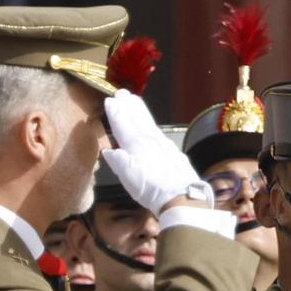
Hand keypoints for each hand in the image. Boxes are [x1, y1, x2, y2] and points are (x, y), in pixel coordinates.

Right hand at [100, 90, 212, 216]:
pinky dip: (152, 125)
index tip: (110, 100)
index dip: (116, 113)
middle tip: (123, 93)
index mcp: (137, 143)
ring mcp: (165, 145)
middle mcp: (151, 140)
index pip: (123, 124)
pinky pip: (159, 132)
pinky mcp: (174, 153)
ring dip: (141, 111)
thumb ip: (118, 161)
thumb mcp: (128, 177)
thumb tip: (108, 150)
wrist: (182, 197)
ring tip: (135, 102)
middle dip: (129, 105)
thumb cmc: (152, 189)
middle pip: (138, 118)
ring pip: (149, 123)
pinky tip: (153, 128)